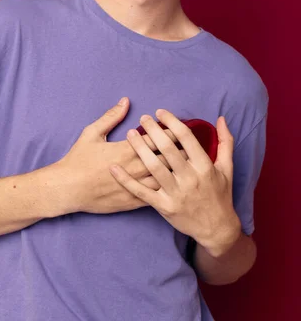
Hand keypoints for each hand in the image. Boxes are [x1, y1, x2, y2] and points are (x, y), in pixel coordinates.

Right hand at [56, 98, 186, 215]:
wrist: (68, 189)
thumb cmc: (78, 159)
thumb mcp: (92, 132)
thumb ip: (111, 116)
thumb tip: (126, 101)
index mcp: (127, 149)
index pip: (157, 138)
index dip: (172, 132)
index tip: (183, 126)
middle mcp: (135, 167)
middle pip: (165, 157)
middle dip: (181, 150)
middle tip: (194, 144)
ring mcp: (135, 186)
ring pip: (165, 177)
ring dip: (178, 170)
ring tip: (192, 165)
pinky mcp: (132, 201)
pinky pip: (156, 195)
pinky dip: (169, 189)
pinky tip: (177, 185)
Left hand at [109, 109, 239, 249]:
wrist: (216, 229)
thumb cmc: (221, 195)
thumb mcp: (227, 168)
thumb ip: (225, 142)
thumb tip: (221, 118)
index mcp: (204, 166)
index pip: (186, 138)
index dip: (172, 123)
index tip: (160, 112)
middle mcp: (189, 178)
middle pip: (167, 149)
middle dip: (153, 131)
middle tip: (143, 118)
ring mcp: (175, 193)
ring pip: (153, 167)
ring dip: (139, 148)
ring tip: (130, 133)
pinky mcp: (164, 207)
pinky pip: (141, 192)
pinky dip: (126, 180)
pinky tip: (114, 168)